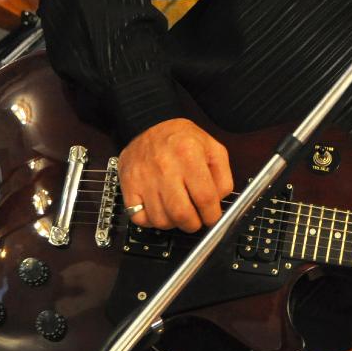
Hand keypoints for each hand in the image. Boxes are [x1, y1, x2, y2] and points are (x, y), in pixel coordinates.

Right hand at [117, 118, 233, 232]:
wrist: (151, 125)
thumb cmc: (182, 139)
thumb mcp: (212, 148)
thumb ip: (223, 176)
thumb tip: (219, 203)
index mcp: (189, 154)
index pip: (205, 197)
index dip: (212, 215)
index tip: (212, 218)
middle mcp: (165, 166)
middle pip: (181, 214)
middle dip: (193, 224)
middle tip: (196, 220)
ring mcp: (144, 177)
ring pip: (161, 220)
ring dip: (173, 224)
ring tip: (178, 212)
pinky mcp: (129, 185)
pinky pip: (139, 218)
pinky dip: (151, 221)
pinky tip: (160, 209)